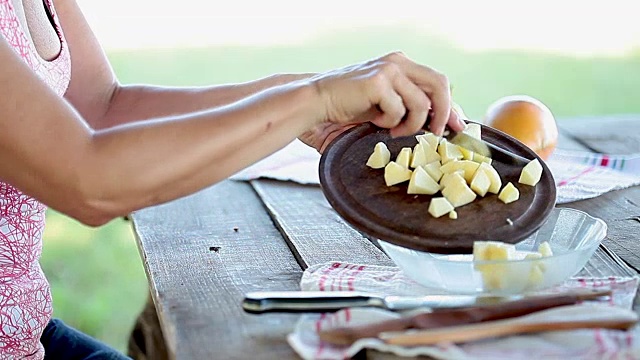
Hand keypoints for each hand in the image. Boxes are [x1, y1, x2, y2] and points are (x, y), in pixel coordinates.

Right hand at [300, 52, 464, 151]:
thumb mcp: (386, 106)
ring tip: (391, 129)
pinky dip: (389, 122)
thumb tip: (441, 123)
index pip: (438, 83)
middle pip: (440, 84)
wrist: (316, 102)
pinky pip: (399, 110)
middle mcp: (398, 62)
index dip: (451, 106)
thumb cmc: (348, 107)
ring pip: (421, 102)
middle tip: (435, 134)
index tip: (458, 127)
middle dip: (444, 113)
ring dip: (410, 124)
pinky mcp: (378, 81)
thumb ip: (410, 108)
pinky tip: (373, 119)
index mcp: (401, 65)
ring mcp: (389, 69)